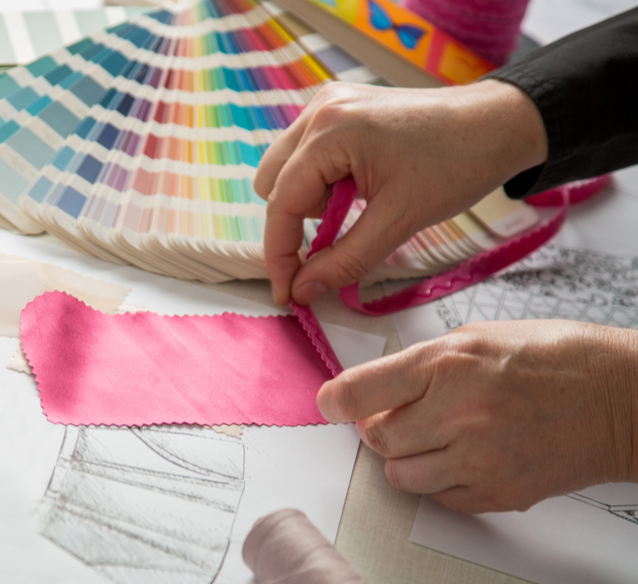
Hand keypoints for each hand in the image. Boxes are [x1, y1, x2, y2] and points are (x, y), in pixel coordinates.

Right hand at [253, 80, 547, 305]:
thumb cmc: (457, 166)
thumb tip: (302, 291)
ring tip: (356, 203)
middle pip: (271, 183)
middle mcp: (320, 110)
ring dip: (309, 199)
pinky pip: (306, 154)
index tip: (287, 293)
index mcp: (330, 131)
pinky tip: (357, 186)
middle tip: (343, 229)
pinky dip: (321, 181)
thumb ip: (344, 260)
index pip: (280, 203)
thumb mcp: (398, 222)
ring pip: (285, 169)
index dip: (280, 254)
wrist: (499, 123)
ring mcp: (327, 104)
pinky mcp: (338, 108)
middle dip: (298, 219)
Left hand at [317, 320, 637, 512]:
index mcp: (447, 364)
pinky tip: (464, 455)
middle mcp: (457, 413)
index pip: (359, 392)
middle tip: (399, 415)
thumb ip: (422, 364)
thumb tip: (376, 388)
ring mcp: (478, 459)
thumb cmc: (555, 358)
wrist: (620, 399)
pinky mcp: (497, 493)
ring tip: (434, 437)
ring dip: (406, 458)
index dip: (335, 400)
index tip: (328, 403)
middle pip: (376, 439)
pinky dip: (441, 480)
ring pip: (401, 475)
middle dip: (378, 428)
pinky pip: (439, 498)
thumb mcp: (478, 338)